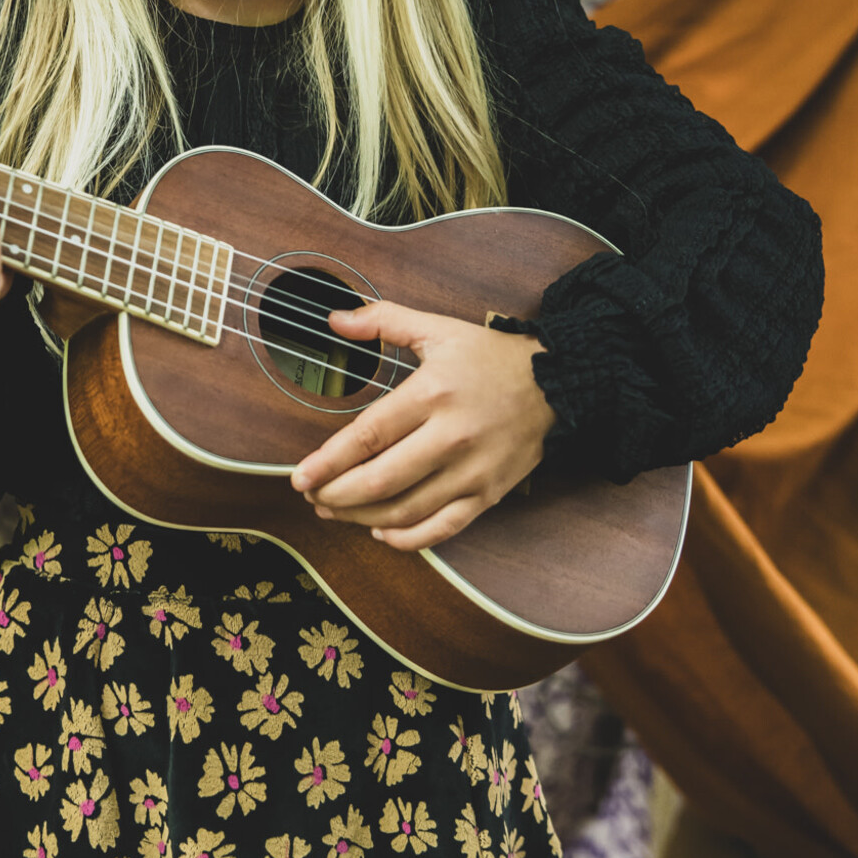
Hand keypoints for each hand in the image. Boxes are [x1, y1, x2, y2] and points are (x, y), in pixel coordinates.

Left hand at [290, 302, 554, 550]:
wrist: (557, 382)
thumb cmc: (489, 357)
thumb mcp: (437, 329)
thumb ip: (383, 321)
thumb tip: (335, 319)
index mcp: (433, 393)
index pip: (369, 435)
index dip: (329, 461)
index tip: (300, 476)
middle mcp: (451, 436)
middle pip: (381, 480)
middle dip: (337, 494)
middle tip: (312, 495)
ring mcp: (472, 471)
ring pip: (406, 509)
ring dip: (361, 516)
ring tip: (334, 510)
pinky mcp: (488, 494)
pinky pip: (443, 528)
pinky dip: (407, 537)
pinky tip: (381, 530)